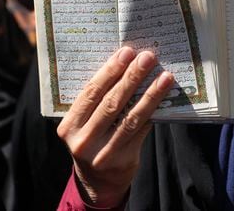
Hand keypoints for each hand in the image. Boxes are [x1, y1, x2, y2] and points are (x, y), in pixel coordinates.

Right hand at [57, 46, 173, 207]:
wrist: (97, 181)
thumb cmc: (92, 141)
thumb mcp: (84, 124)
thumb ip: (97, 102)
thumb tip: (126, 66)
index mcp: (69, 126)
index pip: (91, 93)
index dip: (110, 71)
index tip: (126, 52)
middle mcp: (83, 140)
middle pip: (112, 103)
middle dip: (132, 77)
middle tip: (148, 57)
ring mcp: (103, 153)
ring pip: (131, 117)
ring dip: (150, 94)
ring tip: (164, 76)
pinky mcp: (123, 160)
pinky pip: (142, 131)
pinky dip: (153, 113)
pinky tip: (164, 98)